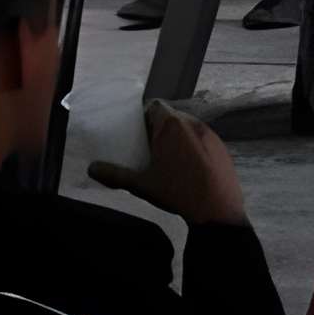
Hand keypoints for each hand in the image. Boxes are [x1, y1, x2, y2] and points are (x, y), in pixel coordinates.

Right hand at [89, 100, 250, 226]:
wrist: (217, 208)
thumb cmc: (176, 191)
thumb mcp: (141, 185)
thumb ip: (115, 175)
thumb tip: (91, 168)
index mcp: (172, 125)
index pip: (154, 106)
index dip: (143, 116)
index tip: (136, 134)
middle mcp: (192, 122)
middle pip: (170, 117)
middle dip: (158, 129)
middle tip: (147, 149)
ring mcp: (210, 133)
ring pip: (187, 128)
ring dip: (175, 138)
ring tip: (165, 160)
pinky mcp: (222, 146)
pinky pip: (201, 139)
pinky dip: (192, 147)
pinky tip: (187, 168)